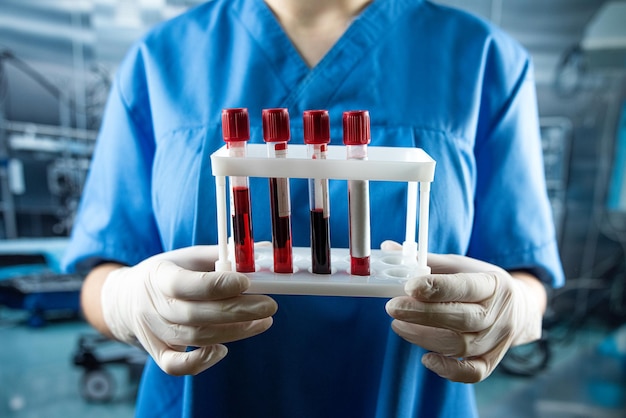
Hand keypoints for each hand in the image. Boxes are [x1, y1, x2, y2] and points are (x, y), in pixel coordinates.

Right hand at [100, 246, 277, 375]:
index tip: (246, 282)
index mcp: (159, 276)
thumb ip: (222, 255)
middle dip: (238, 311)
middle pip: (196, 315)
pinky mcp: (157, 353)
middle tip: (269, 306)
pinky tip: (224, 349)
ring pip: (195, 338)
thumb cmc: (169, 273)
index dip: (217, 285)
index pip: (185, 284)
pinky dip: (200, 362)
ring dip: (234, 332)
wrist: (127, 299)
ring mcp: (154, 333)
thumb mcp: (188, 256)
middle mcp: (153, 307)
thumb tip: (262, 251)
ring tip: (263, 321)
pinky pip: (176, 366)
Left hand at [385, 251, 544, 382]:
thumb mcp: (459, 265)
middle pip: (461, 319)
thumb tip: (388, 247)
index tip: (409, 286)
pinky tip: (426, 358)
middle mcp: (500, 314)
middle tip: (392, 307)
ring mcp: (498, 340)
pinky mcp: (492, 360)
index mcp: (494, 284)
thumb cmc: (480, 282)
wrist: (517, 307)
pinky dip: (449, 369)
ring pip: (460, 345)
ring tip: (398, 323)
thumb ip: (426, 260)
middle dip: (422, 314)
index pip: (466, 287)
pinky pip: (473, 372)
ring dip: (423, 336)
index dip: (437, 287)